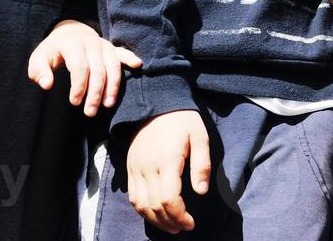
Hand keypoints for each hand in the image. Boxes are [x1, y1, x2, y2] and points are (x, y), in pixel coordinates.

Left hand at [27, 19, 142, 116]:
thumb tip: (47, 85)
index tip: (74, 102)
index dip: (79, 86)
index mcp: (73, 44)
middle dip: (95, 93)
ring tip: (108, 104)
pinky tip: (137, 65)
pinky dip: (130, 58)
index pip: (79, 67)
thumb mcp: (38, 58)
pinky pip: (122, 53)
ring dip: (112, 86)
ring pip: (113, 66)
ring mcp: (104, 45)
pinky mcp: (112, 48)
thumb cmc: (53, 50)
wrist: (69, 32)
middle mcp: (91, 43)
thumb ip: (39, 71)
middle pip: (98, 70)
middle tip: (90, 112)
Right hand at [127, 109, 211, 232]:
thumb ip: (202, 165)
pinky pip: (133, 196)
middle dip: (169, 222)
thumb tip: (201, 192)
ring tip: (170, 227)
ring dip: (155, 220)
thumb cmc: (183, 120)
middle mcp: (147, 167)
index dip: (179, 216)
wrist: (157, 103)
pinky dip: (143, 210)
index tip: (191, 223)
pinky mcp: (130, 167)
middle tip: (183, 228)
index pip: (168, 199)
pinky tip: (155, 214)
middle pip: (154, 206)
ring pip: (140, 204)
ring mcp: (136, 168)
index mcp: (167, 160)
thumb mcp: (200, 137)